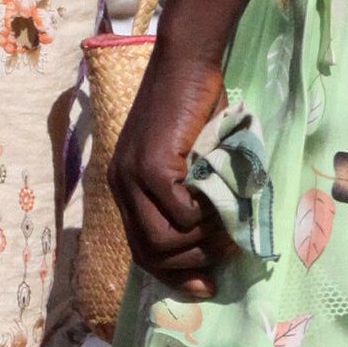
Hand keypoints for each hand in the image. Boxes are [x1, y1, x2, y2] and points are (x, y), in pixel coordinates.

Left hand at [110, 38, 228, 296]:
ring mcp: (133, 177)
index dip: (173, 274)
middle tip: (224, 255)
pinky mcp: (152, 167)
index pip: (140, 249)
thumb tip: (214, 238)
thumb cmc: (193, 105)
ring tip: (226, 228)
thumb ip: (187, 191)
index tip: (206, 284)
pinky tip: (220, 202)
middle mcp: (121, 185)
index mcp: (124, 186)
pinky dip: (204, 219)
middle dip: (190, 265)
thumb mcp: (185, 158)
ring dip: (201, 244)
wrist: (186, 62)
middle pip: (148, 253)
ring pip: (163, 242)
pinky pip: (181, 216)